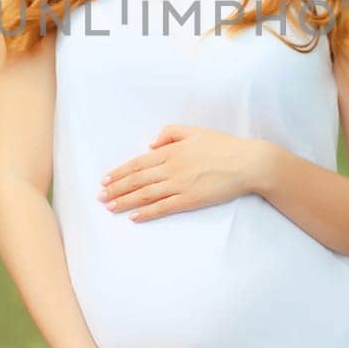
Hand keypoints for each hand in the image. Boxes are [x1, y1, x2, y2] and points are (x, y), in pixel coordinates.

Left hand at [99, 125, 268, 221]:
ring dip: (125, 201)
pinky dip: (147, 212)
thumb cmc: (224, 146)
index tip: (106, 180)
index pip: (138, 162)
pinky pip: (163, 207)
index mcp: (171, 150)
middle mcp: (171, 167)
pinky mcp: (190, 199)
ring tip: (110, 207)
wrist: (248, 162)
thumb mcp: (195, 131)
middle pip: (137, 179)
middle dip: (116, 189)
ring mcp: (180, 184)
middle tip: (100, 197)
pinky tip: (134, 217)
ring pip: (145, 194)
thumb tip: (150, 142)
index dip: (120, 172)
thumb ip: (170, 133)